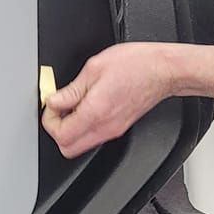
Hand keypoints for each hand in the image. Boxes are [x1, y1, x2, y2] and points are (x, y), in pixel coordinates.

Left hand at [42, 43, 174, 158]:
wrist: (164, 69)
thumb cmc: (136, 64)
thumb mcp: (94, 68)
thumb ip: (71, 89)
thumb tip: (53, 101)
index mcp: (96, 112)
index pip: (61, 135)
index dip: (49, 121)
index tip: (51, 105)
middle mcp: (105, 127)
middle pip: (68, 149)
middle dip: (57, 131)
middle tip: (58, 110)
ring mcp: (113, 130)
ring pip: (80, 146)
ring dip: (69, 130)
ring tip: (72, 106)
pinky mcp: (119, 128)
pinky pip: (93, 137)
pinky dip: (83, 127)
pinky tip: (85, 107)